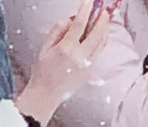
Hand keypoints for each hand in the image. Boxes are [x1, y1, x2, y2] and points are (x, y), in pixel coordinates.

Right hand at [17, 0, 112, 124]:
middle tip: (103, 10)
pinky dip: (100, 42)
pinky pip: (98, 52)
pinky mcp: (89, 72)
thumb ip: (57, 31)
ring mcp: (86, 66)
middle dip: (102, 19)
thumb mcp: (43, 48)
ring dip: (104, 29)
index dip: (85, 10)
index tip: (89, 2)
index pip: (79, 24)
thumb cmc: (42, 72)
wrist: (44, 97)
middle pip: (97, 33)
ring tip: (104, 21)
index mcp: (66, 49)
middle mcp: (78, 57)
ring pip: (101, 43)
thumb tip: (70, 21)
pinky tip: (98, 36)